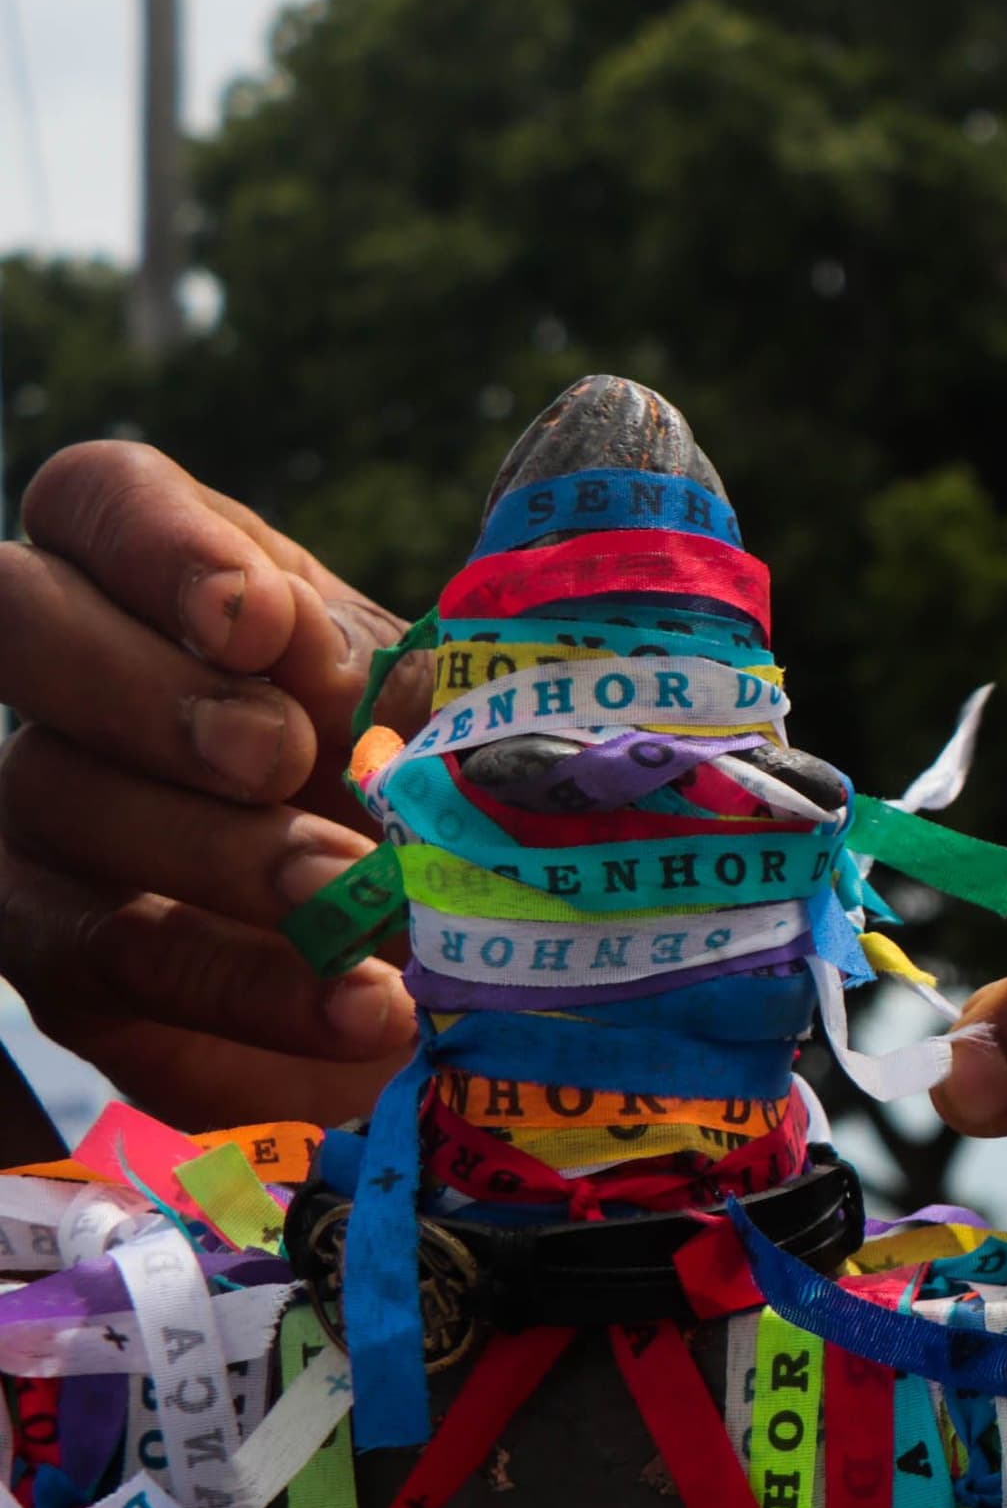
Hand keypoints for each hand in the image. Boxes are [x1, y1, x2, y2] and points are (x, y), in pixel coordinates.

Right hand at [0, 443, 418, 1125]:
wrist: (462, 970)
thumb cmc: (448, 798)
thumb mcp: (446, 718)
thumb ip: (396, 672)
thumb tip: (347, 661)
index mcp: (176, 584)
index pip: (96, 499)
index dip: (157, 544)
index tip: (257, 619)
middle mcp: (73, 686)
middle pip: (24, 624)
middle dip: (150, 688)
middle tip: (280, 755)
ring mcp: (45, 819)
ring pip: (54, 799)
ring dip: (216, 853)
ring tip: (357, 903)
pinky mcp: (64, 962)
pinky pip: (112, 967)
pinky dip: (244, 989)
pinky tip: (358, 1008)